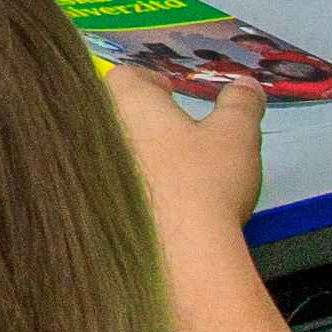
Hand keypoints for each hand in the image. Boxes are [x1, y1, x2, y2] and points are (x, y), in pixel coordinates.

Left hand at [95, 46, 267, 247]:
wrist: (175, 256)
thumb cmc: (204, 181)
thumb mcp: (235, 135)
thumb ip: (240, 104)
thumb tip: (245, 85)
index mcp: (126, 103)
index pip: (124, 76)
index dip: (149, 81)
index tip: (171, 94)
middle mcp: (94, 132)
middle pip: (111, 115)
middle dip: (139, 121)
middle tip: (172, 134)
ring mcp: (86, 172)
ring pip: (104, 154)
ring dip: (131, 158)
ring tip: (166, 173)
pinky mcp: (86, 211)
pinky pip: (102, 190)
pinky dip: (124, 192)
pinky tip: (153, 207)